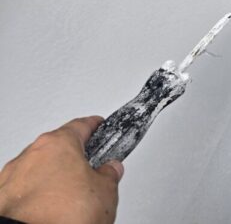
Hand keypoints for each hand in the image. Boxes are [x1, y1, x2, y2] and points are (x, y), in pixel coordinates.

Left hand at [0, 116, 122, 223]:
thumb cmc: (62, 214)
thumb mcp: (106, 190)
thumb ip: (109, 173)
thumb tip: (110, 170)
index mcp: (59, 143)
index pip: (82, 125)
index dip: (96, 127)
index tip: (101, 127)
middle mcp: (32, 155)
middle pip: (58, 148)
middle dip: (74, 159)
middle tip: (90, 171)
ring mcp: (13, 177)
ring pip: (40, 171)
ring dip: (54, 179)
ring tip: (70, 200)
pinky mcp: (3, 200)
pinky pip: (26, 192)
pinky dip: (38, 197)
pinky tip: (51, 210)